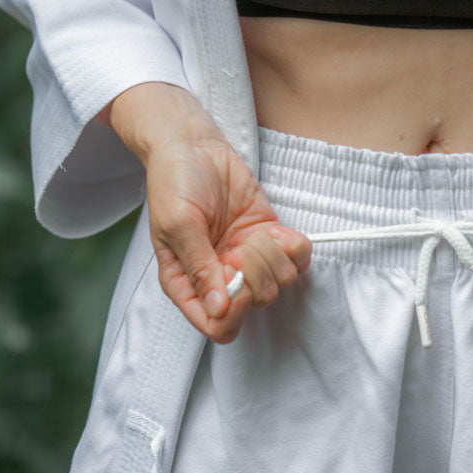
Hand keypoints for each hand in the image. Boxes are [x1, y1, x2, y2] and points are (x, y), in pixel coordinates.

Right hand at [101, 82, 310, 341]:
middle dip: (257, 274)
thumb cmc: (174, 182)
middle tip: (240, 245)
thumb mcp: (178, 223)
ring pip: (281, 283)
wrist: (192, 146)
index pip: (219, 326)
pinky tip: (275, 231)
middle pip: (256, 304)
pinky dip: (293, 246)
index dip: (235, 309)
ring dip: (274, 257)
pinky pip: (298, 258)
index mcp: (187, 283)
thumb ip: (199, 267)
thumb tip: (219, 308)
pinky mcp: (268, 237)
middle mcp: (220, 277)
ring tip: (252, 234)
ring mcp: (247, 258)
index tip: (233, 274)